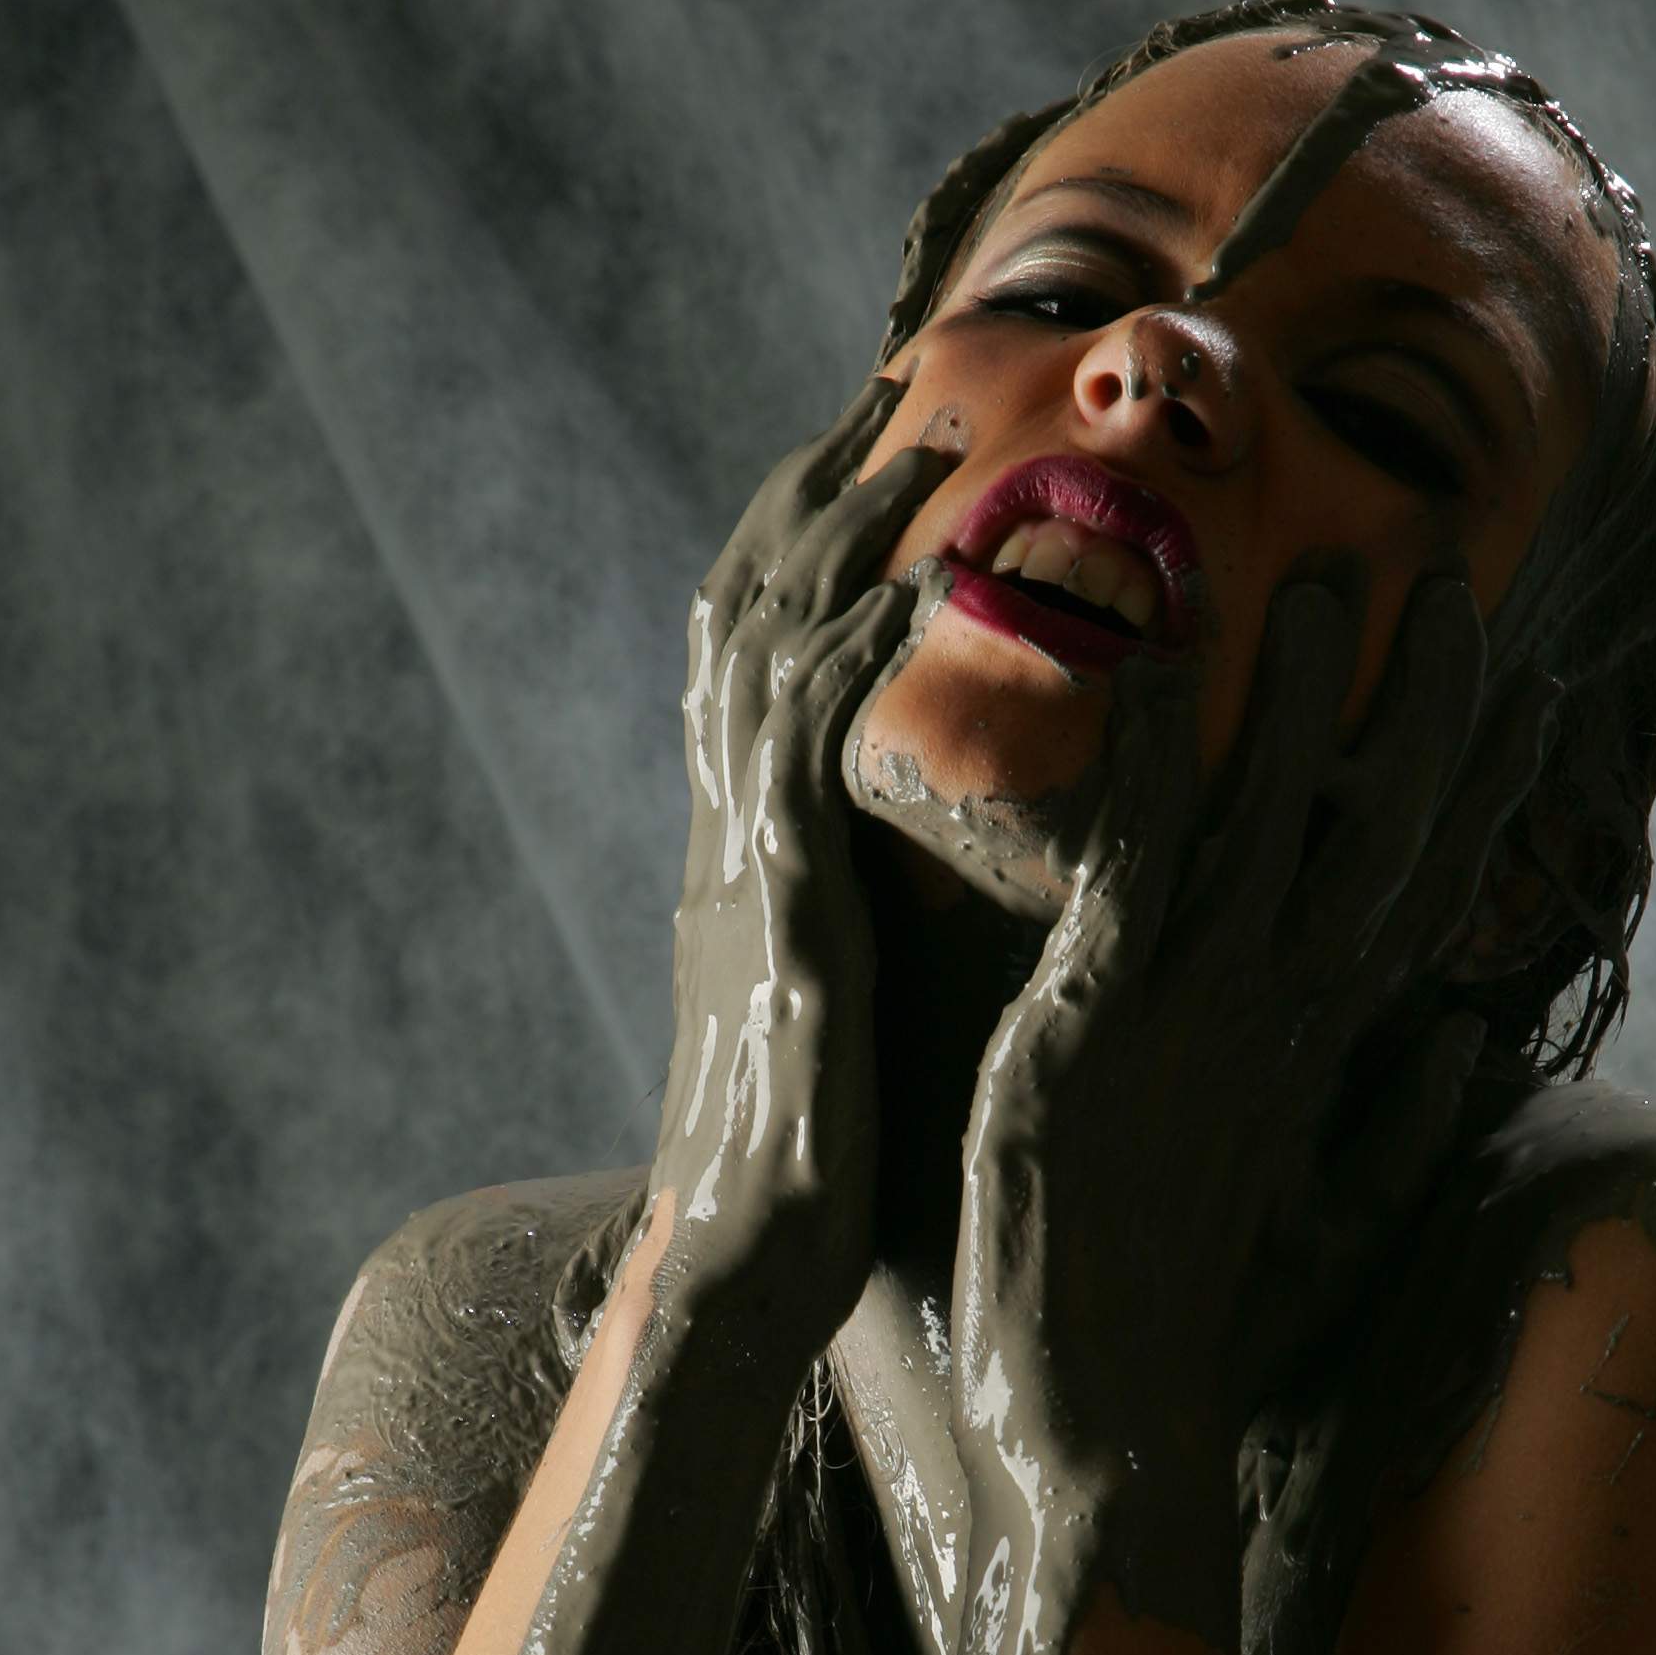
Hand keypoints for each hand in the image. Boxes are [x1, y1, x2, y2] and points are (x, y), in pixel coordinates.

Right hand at [649, 379, 952, 1360]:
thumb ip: (843, 910)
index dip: (813, 540)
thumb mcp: (825, 1002)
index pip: (766, 652)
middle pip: (749, 612)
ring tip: (924, 429)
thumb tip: (879, 859)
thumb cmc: (807, 1162)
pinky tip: (907, 590)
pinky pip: (802, 764)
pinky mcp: (778, 927)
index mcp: (752, 850)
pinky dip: (845, 666)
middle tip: (898, 375)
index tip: (880, 442)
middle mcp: (730, 837)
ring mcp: (746, 872)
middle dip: (818, 488)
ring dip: (843, 532)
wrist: (740, 1278)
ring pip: (770, 656)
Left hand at [950, 563, 1554, 1628]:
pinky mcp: (1096, 1034)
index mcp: (1328, 1059)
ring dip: (1300, 700)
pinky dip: (1153, 773)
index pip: (1424, 890)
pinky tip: (1159, 678)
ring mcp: (1195, 1023)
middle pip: (1383, 835)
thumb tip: (1478, 1038)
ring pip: (1270, 827)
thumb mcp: (1327, 1231)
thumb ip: (1404, 1128)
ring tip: (1321, 577)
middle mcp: (1281, 1023)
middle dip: (1423, 709)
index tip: (1517, 678)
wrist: (1107, 1433)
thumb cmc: (1203, 1335)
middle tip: (1447, 581)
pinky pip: (1135, 873)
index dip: (1476, 781)